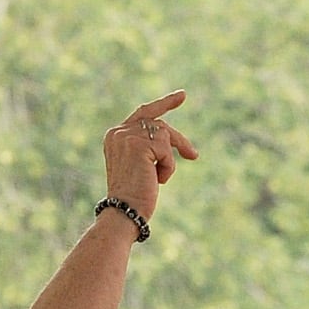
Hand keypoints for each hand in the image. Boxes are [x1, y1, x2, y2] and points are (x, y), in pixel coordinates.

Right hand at [101, 91, 197, 224]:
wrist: (123, 213)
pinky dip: (168, 167)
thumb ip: (147, 147)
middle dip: (178, 140)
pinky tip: (157, 181)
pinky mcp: (140, 144)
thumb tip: (168, 137)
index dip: (164, 103)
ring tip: (157, 180)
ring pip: (165, 136)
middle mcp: (119, 131)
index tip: (182, 95)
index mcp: (115, 135)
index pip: (144, 113)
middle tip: (194, 155)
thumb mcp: (138, 166)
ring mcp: (128, 136)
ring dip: (168, 160)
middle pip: (159, 124)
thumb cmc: (133, 196)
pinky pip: (167, 150)